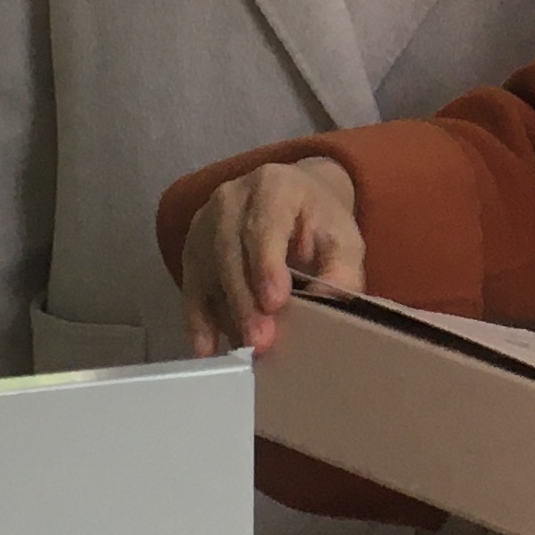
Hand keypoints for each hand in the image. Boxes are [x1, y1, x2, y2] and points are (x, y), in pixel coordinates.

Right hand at [177, 159, 363, 354]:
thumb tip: (326, 304)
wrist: (295, 199)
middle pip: (229, 251)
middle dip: (243, 300)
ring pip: (206, 270)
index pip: (263, 225)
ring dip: (223, 313)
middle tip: (260, 340)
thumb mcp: (343, 239)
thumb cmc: (320, 222)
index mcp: (274, 186)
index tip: (274, 302)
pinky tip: (206, 347)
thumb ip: (341, 270)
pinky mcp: (193, 247)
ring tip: (243, 348)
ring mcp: (206, 222)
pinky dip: (198, 319)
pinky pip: (192, 286)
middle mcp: (231, 198)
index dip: (266, 265)